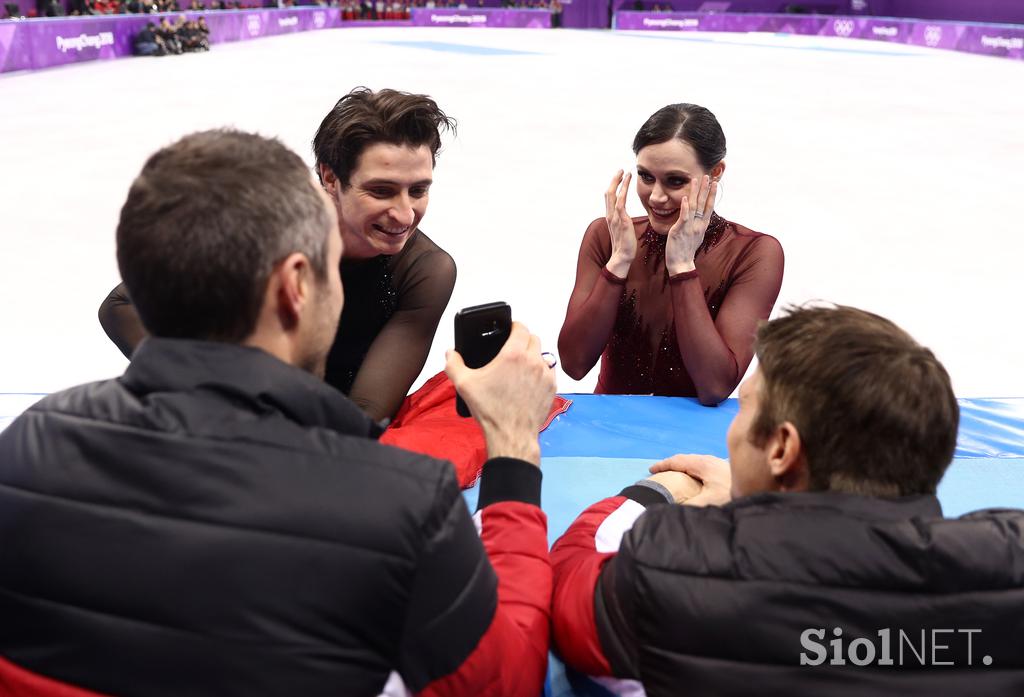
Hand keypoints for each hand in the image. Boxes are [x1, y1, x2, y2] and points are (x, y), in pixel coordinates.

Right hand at [445, 322, 556, 465]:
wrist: (511, 435)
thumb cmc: (491, 410)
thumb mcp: (464, 384)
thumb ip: (453, 365)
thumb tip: (450, 354)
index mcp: (513, 354)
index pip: (521, 327)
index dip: (514, 326)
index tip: (510, 329)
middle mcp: (533, 361)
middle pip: (534, 339)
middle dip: (524, 340)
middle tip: (512, 349)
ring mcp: (545, 375)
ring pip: (543, 355)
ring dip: (533, 356)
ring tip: (520, 367)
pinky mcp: (552, 388)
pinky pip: (549, 372)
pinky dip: (541, 372)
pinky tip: (528, 382)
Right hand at [604, 169, 636, 278]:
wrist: (622, 257)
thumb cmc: (625, 245)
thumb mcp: (622, 230)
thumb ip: (622, 221)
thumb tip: (625, 217)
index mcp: (610, 217)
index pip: (610, 198)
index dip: (614, 187)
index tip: (619, 178)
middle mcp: (610, 216)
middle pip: (609, 193)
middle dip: (614, 180)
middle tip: (621, 170)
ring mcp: (614, 218)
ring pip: (613, 195)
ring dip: (619, 182)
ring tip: (625, 172)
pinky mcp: (621, 221)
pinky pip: (620, 203)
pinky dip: (622, 192)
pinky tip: (626, 184)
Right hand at [649, 453, 731, 505]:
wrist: (762, 490)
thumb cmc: (734, 495)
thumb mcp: (708, 503)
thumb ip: (688, 506)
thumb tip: (670, 512)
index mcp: (703, 464)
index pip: (677, 460)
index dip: (663, 465)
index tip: (651, 470)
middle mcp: (711, 460)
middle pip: (686, 460)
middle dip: (672, 466)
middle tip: (662, 474)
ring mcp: (720, 464)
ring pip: (697, 463)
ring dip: (685, 469)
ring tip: (677, 477)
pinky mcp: (728, 470)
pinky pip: (705, 467)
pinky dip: (695, 472)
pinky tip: (699, 482)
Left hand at [665, 175, 717, 274]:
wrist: (682, 264)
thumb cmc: (686, 251)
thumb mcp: (696, 236)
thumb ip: (698, 226)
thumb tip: (701, 219)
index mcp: (702, 226)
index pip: (709, 207)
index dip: (712, 194)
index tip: (715, 183)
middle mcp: (698, 225)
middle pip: (704, 204)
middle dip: (706, 189)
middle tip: (709, 176)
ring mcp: (690, 227)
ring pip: (694, 206)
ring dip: (696, 192)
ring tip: (697, 180)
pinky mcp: (680, 230)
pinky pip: (684, 217)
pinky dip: (685, 207)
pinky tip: (685, 198)